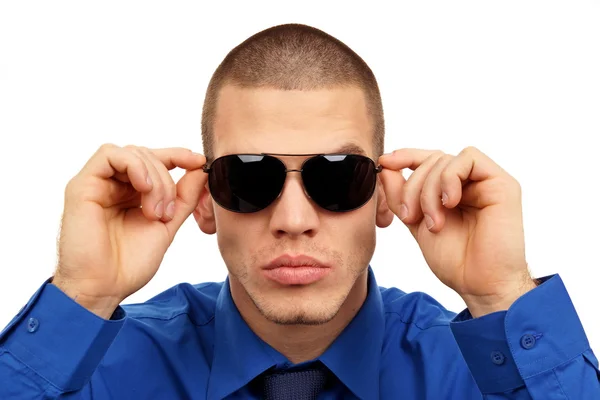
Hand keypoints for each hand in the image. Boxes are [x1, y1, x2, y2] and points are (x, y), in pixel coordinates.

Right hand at [52, 144, 206, 318]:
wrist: (104, 288)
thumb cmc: (130, 264)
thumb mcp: (167, 225)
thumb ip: (184, 196)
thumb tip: (202, 169)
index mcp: (132, 193)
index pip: (156, 160)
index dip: (179, 156)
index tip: (199, 162)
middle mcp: (114, 185)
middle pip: (147, 155)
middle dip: (167, 180)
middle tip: (168, 213)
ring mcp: (97, 183)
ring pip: (132, 153)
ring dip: (154, 178)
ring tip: (155, 211)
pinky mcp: (82, 185)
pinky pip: (109, 154)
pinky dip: (134, 165)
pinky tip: (143, 187)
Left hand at [379, 147, 536, 316]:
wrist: (479, 284)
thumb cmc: (454, 259)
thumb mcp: (415, 222)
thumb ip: (401, 195)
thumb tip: (385, 166)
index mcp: (452, 190)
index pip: (427, 160)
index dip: (405, 157)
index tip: (384, 163)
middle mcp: (470, 182)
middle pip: (432, 159)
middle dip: (413, 186)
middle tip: (410, 217)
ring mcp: (486, 181)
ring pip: (445, 160)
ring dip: (429, 190)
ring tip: (433, 223)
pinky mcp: (502, 183)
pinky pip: (469, 158)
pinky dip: (449, 178)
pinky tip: (449, 203)